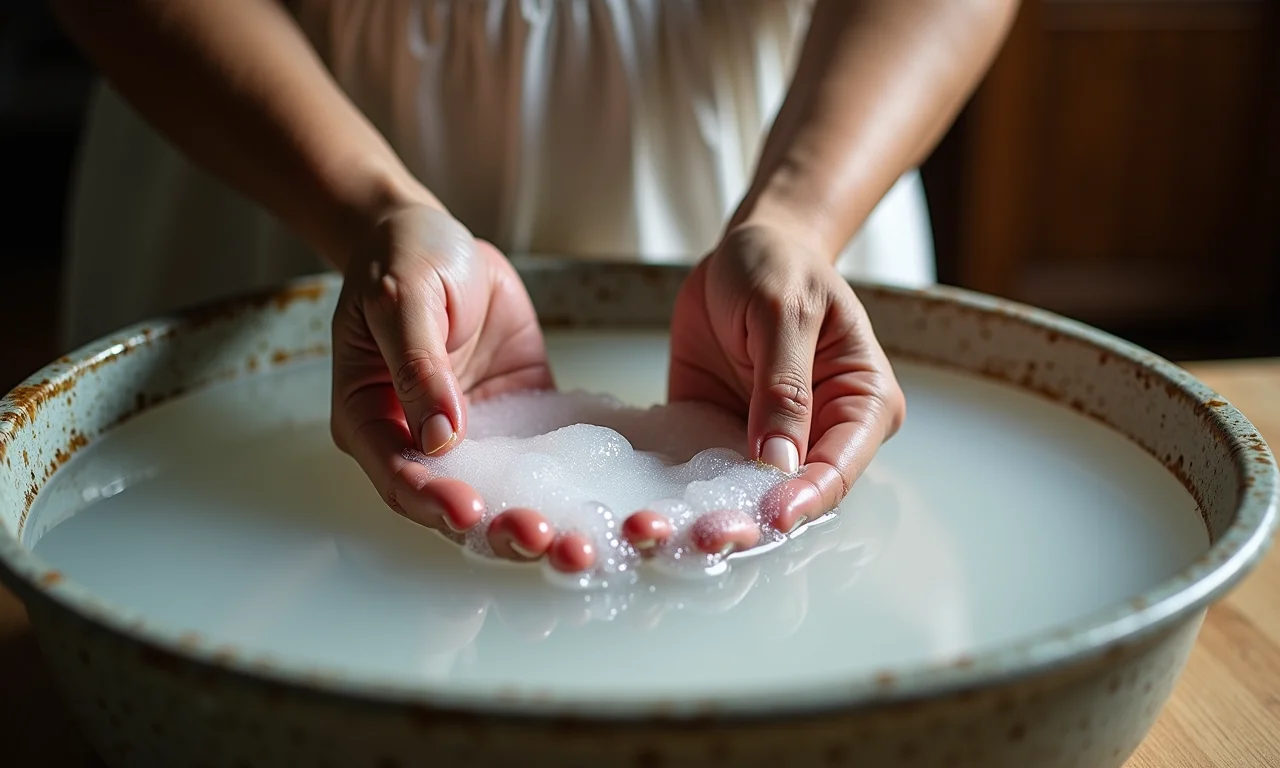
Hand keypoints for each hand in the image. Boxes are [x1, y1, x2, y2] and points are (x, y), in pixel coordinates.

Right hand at [331, 204, 569, 559]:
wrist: (438, 238)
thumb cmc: (402, 259)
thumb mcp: (403, 298)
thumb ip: (418, 364)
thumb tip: (440, 434)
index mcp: (373, 420)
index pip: (399, 477)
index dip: (433, 500)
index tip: (472, 512)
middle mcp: (418, 442)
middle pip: (453, 506)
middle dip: (497, 531)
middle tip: (544, 540)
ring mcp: (473, 437)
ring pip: (502, 497)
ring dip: (537, 523)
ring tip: (578, 545)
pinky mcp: (518, 422)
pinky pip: (544, 462)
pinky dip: (570, 488)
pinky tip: (603, 508)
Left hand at [662, 220, 905, 553]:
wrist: (741, 251)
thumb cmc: (780, 267)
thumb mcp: (784, 313)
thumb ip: (783, 386)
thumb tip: (779, 460)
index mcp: (861, 404)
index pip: (839, 467)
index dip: (807, 496)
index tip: (772, 514)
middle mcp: (821, 434)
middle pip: (795, 495)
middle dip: (755, 520)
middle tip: (713, 535)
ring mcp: (771, 442)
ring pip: (748, 497)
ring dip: (713, 518)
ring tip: (677, 534)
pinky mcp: (723, 437)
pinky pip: (705, 475)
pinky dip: (680, 495)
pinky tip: (653, 510)